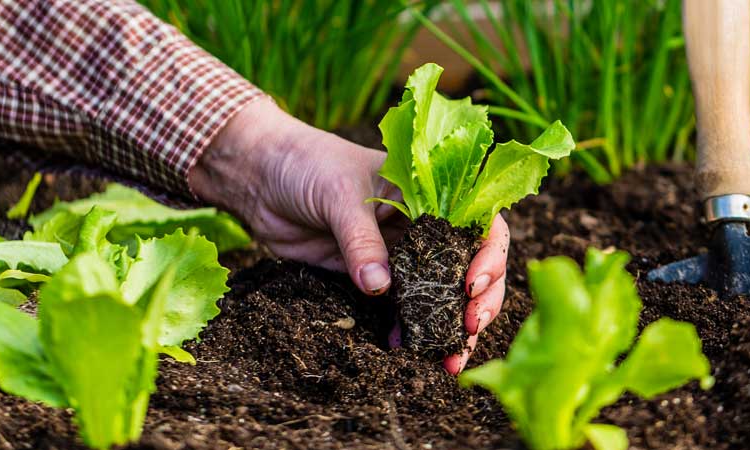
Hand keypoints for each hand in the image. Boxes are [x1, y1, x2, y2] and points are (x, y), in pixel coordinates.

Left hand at [189, 99, 508, 373]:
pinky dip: (408, 330)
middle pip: (471, 265)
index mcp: (431, 192)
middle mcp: (425, 225)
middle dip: (479, 301)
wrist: (260, 176)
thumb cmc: (307, 163)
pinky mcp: (372, 277)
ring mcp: (401, 254)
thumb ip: (360, 240)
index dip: (488, 255)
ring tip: (451, 358)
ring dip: (450, 326)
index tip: (472, 284)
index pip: (480, 223)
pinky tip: (406, 348)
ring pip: (441, 293)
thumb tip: (379, 288)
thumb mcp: (338, 194)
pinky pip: (401, 308)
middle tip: (469, 329)